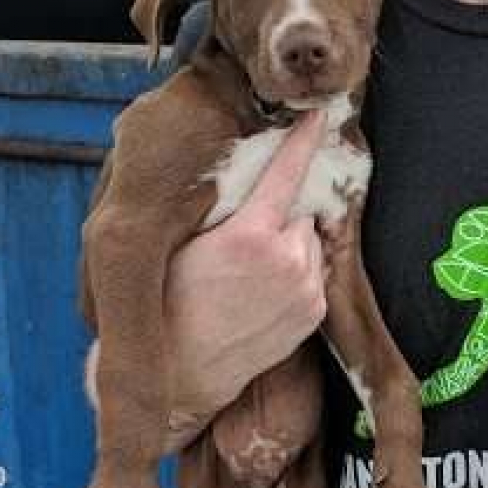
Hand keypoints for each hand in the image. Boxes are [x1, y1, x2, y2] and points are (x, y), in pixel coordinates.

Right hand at [166, 110, 328, 417]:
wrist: (180, 372)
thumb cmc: (169, 301)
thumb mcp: (182, 242)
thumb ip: (220, 206)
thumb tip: (241, 172)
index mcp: (251, 235)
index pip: (288, 172)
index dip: (303, 139)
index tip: (318, 116)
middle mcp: (288, 259)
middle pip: (297, 208)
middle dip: (278, 212)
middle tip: (245, 233)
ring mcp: (306, 288)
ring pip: (308, 239)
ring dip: (289, 241)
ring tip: (251, 268)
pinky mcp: (314, 311)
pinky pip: (313, 270)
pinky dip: (297, 269)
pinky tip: (264, 287)